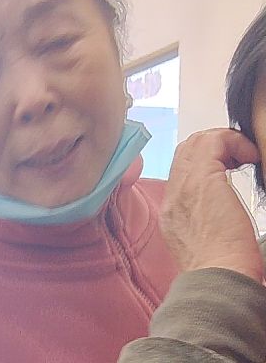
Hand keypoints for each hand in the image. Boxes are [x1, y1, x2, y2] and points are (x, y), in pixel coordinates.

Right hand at [161, 128, 262, 281]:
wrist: (215, 280)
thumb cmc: (218, 271)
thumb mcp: (199, 245)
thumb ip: (201, 224)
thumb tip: (221, 212)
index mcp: (172, 210)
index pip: (181, 169)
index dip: (205, 161)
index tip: (228, 167)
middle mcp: (173, 193)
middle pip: (186, 150)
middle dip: (213, 147)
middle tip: (238, 158)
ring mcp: (184, 184)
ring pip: (197, 141)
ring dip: (224, 142)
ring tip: (245, 157)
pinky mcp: (203, 179)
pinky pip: (214, 142)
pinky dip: (233, 142)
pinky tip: (249, 157)